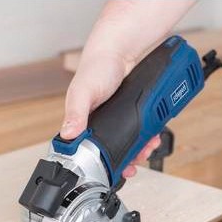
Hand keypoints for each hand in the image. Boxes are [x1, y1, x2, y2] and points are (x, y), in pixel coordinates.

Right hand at [60, 0, 194, 175]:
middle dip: (128, 159)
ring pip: (129, 143)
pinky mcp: (130, 114)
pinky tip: (153, 135)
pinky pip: (140, 131)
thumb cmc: (95, 67)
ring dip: (140, 149)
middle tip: (137, 161)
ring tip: (149, 146)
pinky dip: (148, 136)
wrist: (119, 49)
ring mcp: (116, 120)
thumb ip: (76, 112)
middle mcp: (99, 124)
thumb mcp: (83, 90)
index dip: (103, 165)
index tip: (118, 172)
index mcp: (82, 123)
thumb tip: (68, 134)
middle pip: (114, 151)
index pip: (89, 152)